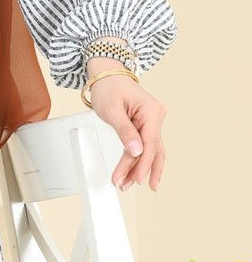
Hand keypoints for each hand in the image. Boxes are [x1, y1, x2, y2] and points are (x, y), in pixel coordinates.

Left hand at [85, 71, 167, 191]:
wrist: (106, 75)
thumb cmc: (109, 87)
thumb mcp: (112, 110)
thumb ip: (125, 131)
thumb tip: (136, 151)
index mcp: (152, 112)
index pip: (150, 144)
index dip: (142, 164)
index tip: (134, 179)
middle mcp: (155, 117)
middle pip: (152, 150)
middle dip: (141, 170)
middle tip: (129, 186)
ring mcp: (151, 122)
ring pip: (148, 151)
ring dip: (138, 168)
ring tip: (127, 184)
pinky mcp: (144, 126)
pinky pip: (142, 146)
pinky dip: (135, 159)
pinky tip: (130, 172)